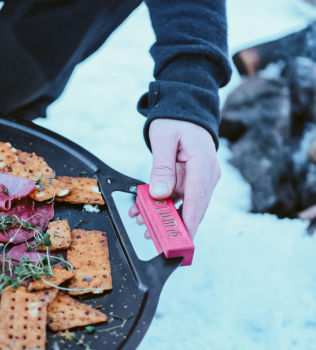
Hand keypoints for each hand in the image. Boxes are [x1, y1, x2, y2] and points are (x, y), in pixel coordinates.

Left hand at [129, 119, 220, 238]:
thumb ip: (162, 167)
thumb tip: (160, 194)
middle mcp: (207, 175)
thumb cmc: (176, 120)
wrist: (185, 109)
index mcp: (204, 163)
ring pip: (183, 205)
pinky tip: (143, 209)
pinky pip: (177, 197)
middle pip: (193, 207)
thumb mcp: (163, 139)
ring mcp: (200, 179)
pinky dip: (161, 204)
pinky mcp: (191, 181)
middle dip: (172, 224)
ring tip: (142, 222)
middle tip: (152, 235)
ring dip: (163, 215)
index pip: (198, 198)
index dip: (190, 221)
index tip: (182, 239)